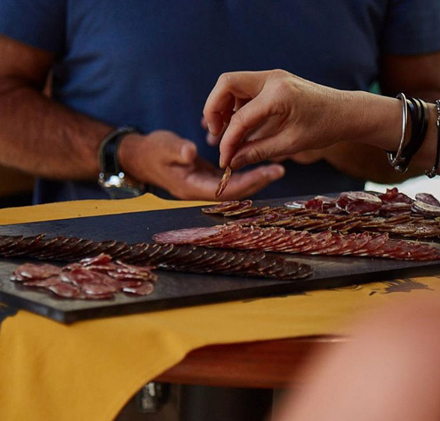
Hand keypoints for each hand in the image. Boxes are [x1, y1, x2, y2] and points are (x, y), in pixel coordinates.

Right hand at [119, 130, 284, 199]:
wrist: (140, 155)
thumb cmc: (150, 151)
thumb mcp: (162, 147)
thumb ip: (176, 150)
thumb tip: (191, 153)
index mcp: (191, 187)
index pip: (225, 190)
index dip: (247, 183)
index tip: (267, 172)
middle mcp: (200, 189)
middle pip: (234, 191)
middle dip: (257, 181)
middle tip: (280, 170)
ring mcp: (204, 183)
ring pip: (234, 184)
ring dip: (254, 176)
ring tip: (276, 166)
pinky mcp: (206, 175)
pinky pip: (229, 176)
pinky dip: (243, 168)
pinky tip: (256, 158)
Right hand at [203, 70, 357, 169]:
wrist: (345, 112)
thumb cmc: (323, 129)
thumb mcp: (290, 144)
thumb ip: (257, 151)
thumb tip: (232, 162)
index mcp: (278, 95)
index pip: (240, 118)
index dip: (228, 142)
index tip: (225, 160)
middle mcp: (271, 79)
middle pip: (226, 84)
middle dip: (213, 109)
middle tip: (215, 133)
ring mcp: (271, 77)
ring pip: (232, 84)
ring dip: (223, 106)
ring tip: (224, 132)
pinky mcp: (272, 81)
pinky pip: (243, 89)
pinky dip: (234, 105)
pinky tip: (238, 125)